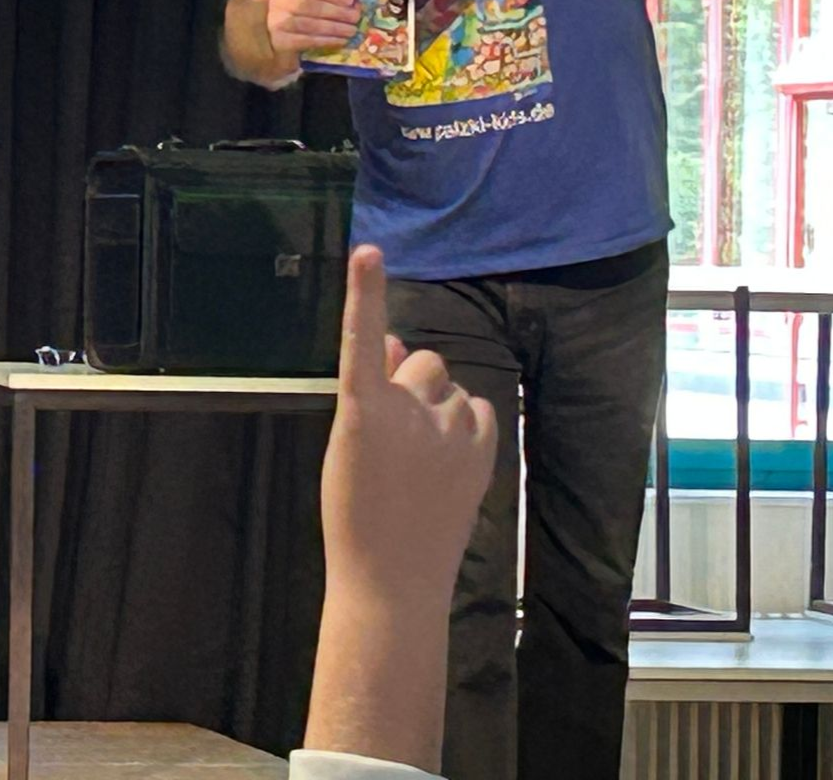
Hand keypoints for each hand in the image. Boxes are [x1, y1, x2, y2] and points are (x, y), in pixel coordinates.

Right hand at [266, 0, 358, 54]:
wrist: (271, 34)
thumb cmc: (293, 13)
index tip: (350, 0)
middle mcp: (279, 2)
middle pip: (311, 6)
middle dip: (337, 12)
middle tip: (355, 17)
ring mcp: (277, 22)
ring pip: (309, 24)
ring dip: (334, 27)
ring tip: (351, 30)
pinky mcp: (280, 41)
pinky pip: (306, 40)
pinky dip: (325, 41)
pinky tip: (340, 41)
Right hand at [321, 246, 497, 605]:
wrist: (392, 581)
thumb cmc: (357, 511)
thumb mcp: (349, 444)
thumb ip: (373, 389)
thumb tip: (396, 341)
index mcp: (363, 411)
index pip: (362, 338)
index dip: (364, 292)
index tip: (368, 252)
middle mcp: (409, 411)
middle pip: (422, 361)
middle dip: (413, 382)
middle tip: (398, 432)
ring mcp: (451, 430)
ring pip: (451, 388)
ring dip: (440, 407)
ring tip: (422, 457)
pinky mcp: (483, 448)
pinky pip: (480, 411)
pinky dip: (468, 426)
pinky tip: (450, 459)